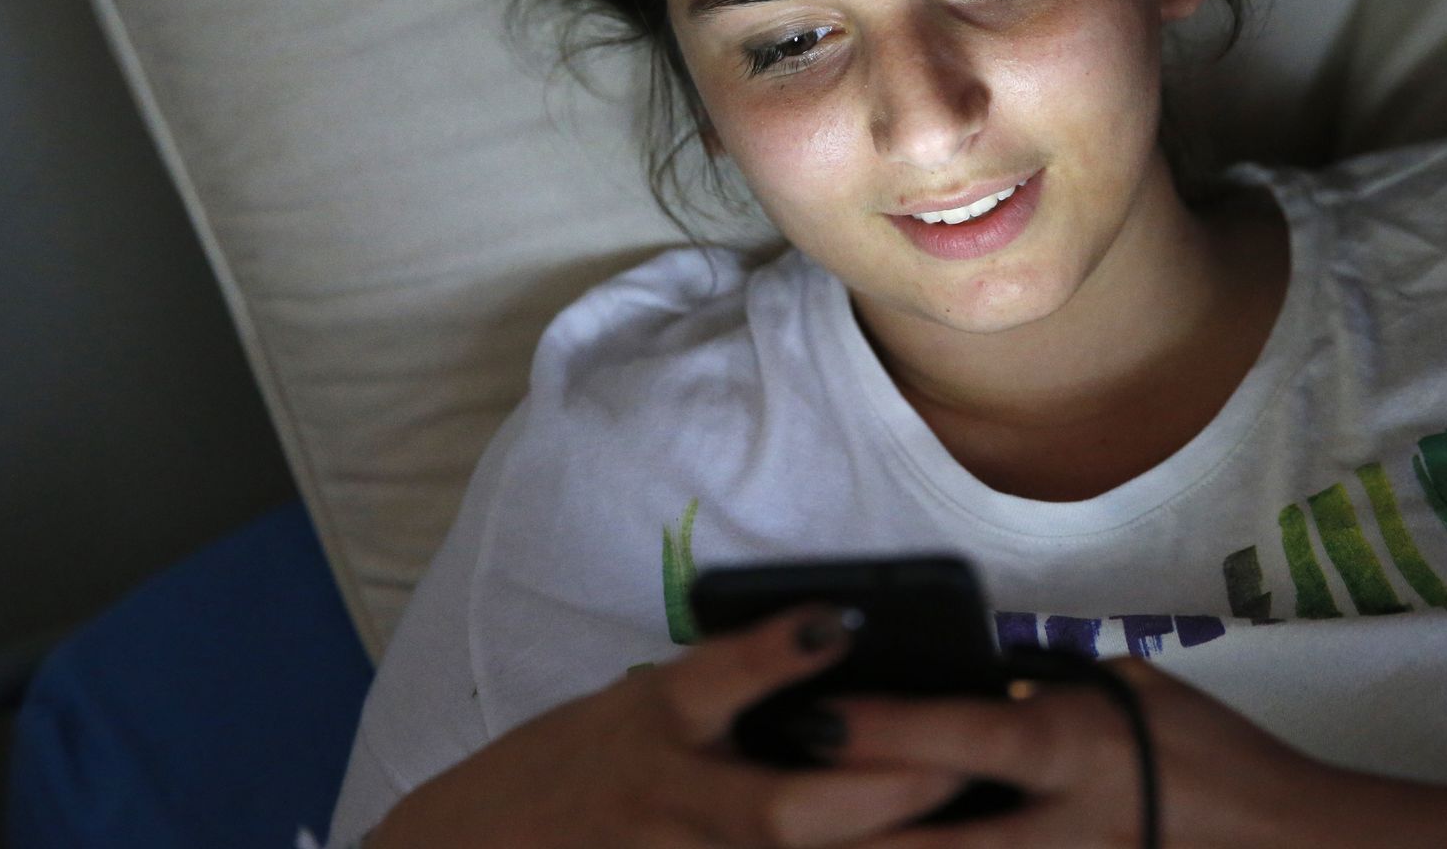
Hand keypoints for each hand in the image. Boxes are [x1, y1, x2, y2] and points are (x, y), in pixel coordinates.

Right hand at [367, 605, 965, 848]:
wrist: (480, 848)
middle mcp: (669, 801)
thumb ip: (729, 691)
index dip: (774, 652)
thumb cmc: (575, 764)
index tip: (838, 620)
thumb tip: (842, 652)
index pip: (713, 679)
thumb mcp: (639, 704)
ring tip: (966, 837)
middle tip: (954, 766)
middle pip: (778, 813)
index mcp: (653, 724)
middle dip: (875, 795)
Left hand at [821, 657, 1338, 848]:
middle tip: (777, 819)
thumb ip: (1048, 689)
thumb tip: (978, 681)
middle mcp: (1063, 826)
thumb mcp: (1131, 695)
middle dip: (853, 830)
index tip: (814, 715)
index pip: (962, 737)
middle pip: (935, 842)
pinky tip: (895, 847)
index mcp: (1073, 748)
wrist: (1289, 843)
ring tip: (809, 843)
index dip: (883, 729)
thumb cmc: (1212, 755)